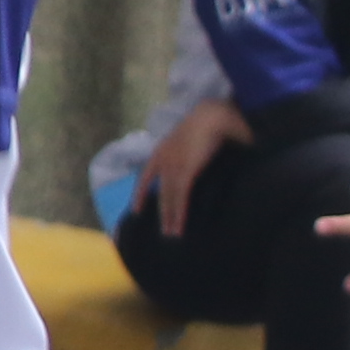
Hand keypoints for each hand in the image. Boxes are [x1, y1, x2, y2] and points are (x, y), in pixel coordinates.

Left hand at [139, 97, 245, 232]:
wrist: (213, 115)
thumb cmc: (208, 122)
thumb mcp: (191, 137)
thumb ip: (189, 151)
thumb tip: (195, 161)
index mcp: (162, 151)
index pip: (146, 176)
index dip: (141, 193)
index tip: (137, 209)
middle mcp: (163, 160)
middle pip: (160, 191)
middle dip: (161, 212)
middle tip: (163, 231)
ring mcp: (173, 166)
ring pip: (169, 197)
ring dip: (171, 217)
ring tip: (172, 234)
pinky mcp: (186, 171)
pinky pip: (180, 196)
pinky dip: (179, 212)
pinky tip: (179, 223)